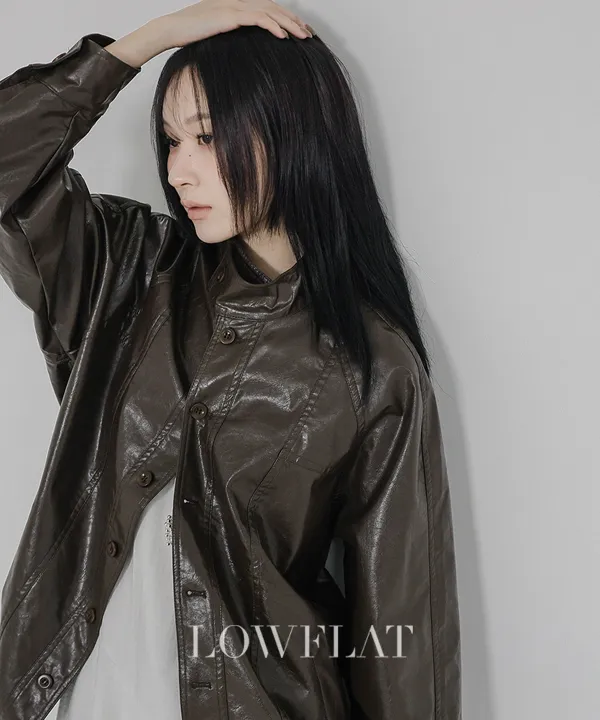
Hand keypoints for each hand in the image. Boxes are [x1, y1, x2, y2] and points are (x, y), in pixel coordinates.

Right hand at [159, 0, 312, 48]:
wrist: (172, 30)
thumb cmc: (191, 34)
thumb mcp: (216, 32)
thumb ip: (233, 32)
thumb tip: (246, 45)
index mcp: (237, 4)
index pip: (268, 8)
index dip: (286, 18)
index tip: (300, 31)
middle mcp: (238, 1)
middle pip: (273, 8)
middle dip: (294, 21)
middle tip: (309, 34)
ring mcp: (234, 6)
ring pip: (270, 12)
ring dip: (289, 24)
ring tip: (303, 36)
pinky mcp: (230, 16)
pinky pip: (257, 18)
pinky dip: (273, 26)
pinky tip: (283, 37)